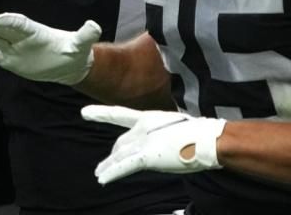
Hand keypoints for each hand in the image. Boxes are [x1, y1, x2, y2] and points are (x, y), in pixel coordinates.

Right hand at [0, 12, 99, 84]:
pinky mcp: (8, 59)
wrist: (68, 64)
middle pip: (1, 28)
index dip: (10, 21)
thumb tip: (95, 26)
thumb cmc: (74, 51)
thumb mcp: (81, 44)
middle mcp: (21, 36)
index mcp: (36, 31)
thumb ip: (86, 35)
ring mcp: (12, 47)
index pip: (20, 24)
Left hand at [81, 105, 225, 183]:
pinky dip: (111, 172)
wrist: (207, 139)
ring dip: (107, 166)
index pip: (119, 114)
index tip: (84, 112)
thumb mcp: (175, 128)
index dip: (100, 113)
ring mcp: (143, 142)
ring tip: (99, 174)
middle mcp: (141, 128)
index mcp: (149, 117)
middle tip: (104, 164)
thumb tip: (160, 144)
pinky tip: (102, 178)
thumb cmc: (199, 133)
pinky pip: (123, 166)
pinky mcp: (146, 156)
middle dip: (113, 154)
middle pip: (121, 143)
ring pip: (119, 156)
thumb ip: (162, 134)